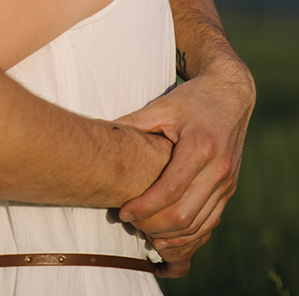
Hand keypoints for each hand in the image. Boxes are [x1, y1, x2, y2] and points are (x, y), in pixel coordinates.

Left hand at [117, 50, 254, 269]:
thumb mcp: (162, 105)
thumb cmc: (192, 99)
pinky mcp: (229, 189)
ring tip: (144, 233)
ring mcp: (227, 183)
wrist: (231, 95)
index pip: (170, 190)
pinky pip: (210, 222)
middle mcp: (218, 170)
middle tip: (131, 224)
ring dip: (171, 236)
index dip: (145, 207)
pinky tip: (167, 234)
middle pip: (185, 215)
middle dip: (154, 226)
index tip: (123, 213)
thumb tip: (100, 133)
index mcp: (200, 147)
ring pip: (199, 225)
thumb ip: (134, 123)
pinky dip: (189, 234)